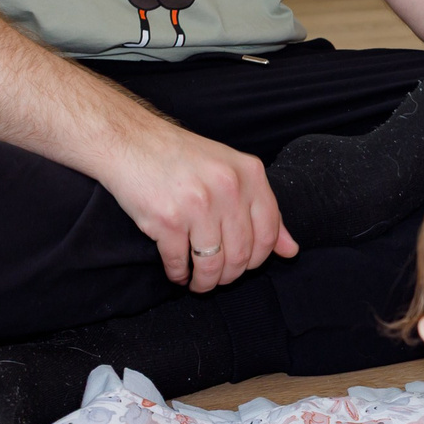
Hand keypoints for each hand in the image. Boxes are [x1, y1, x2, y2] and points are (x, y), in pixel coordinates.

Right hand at [94, 122, 298, 291]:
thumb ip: (264, 210)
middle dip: (229, 275)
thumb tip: (292, 250)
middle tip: (217, 278)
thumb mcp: (232, 172)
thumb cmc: (182, 158)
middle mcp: (228, 188)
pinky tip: (177, 271)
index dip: (257, 259)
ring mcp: (198, 205)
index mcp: (249, 174)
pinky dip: (178, 274)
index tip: (243, 264)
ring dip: (205, 281)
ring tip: (198, 281)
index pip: (269, 233)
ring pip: (212, 265)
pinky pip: (179, 262)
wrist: (131, 141)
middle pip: (241, 255)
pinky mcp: (166, 220)